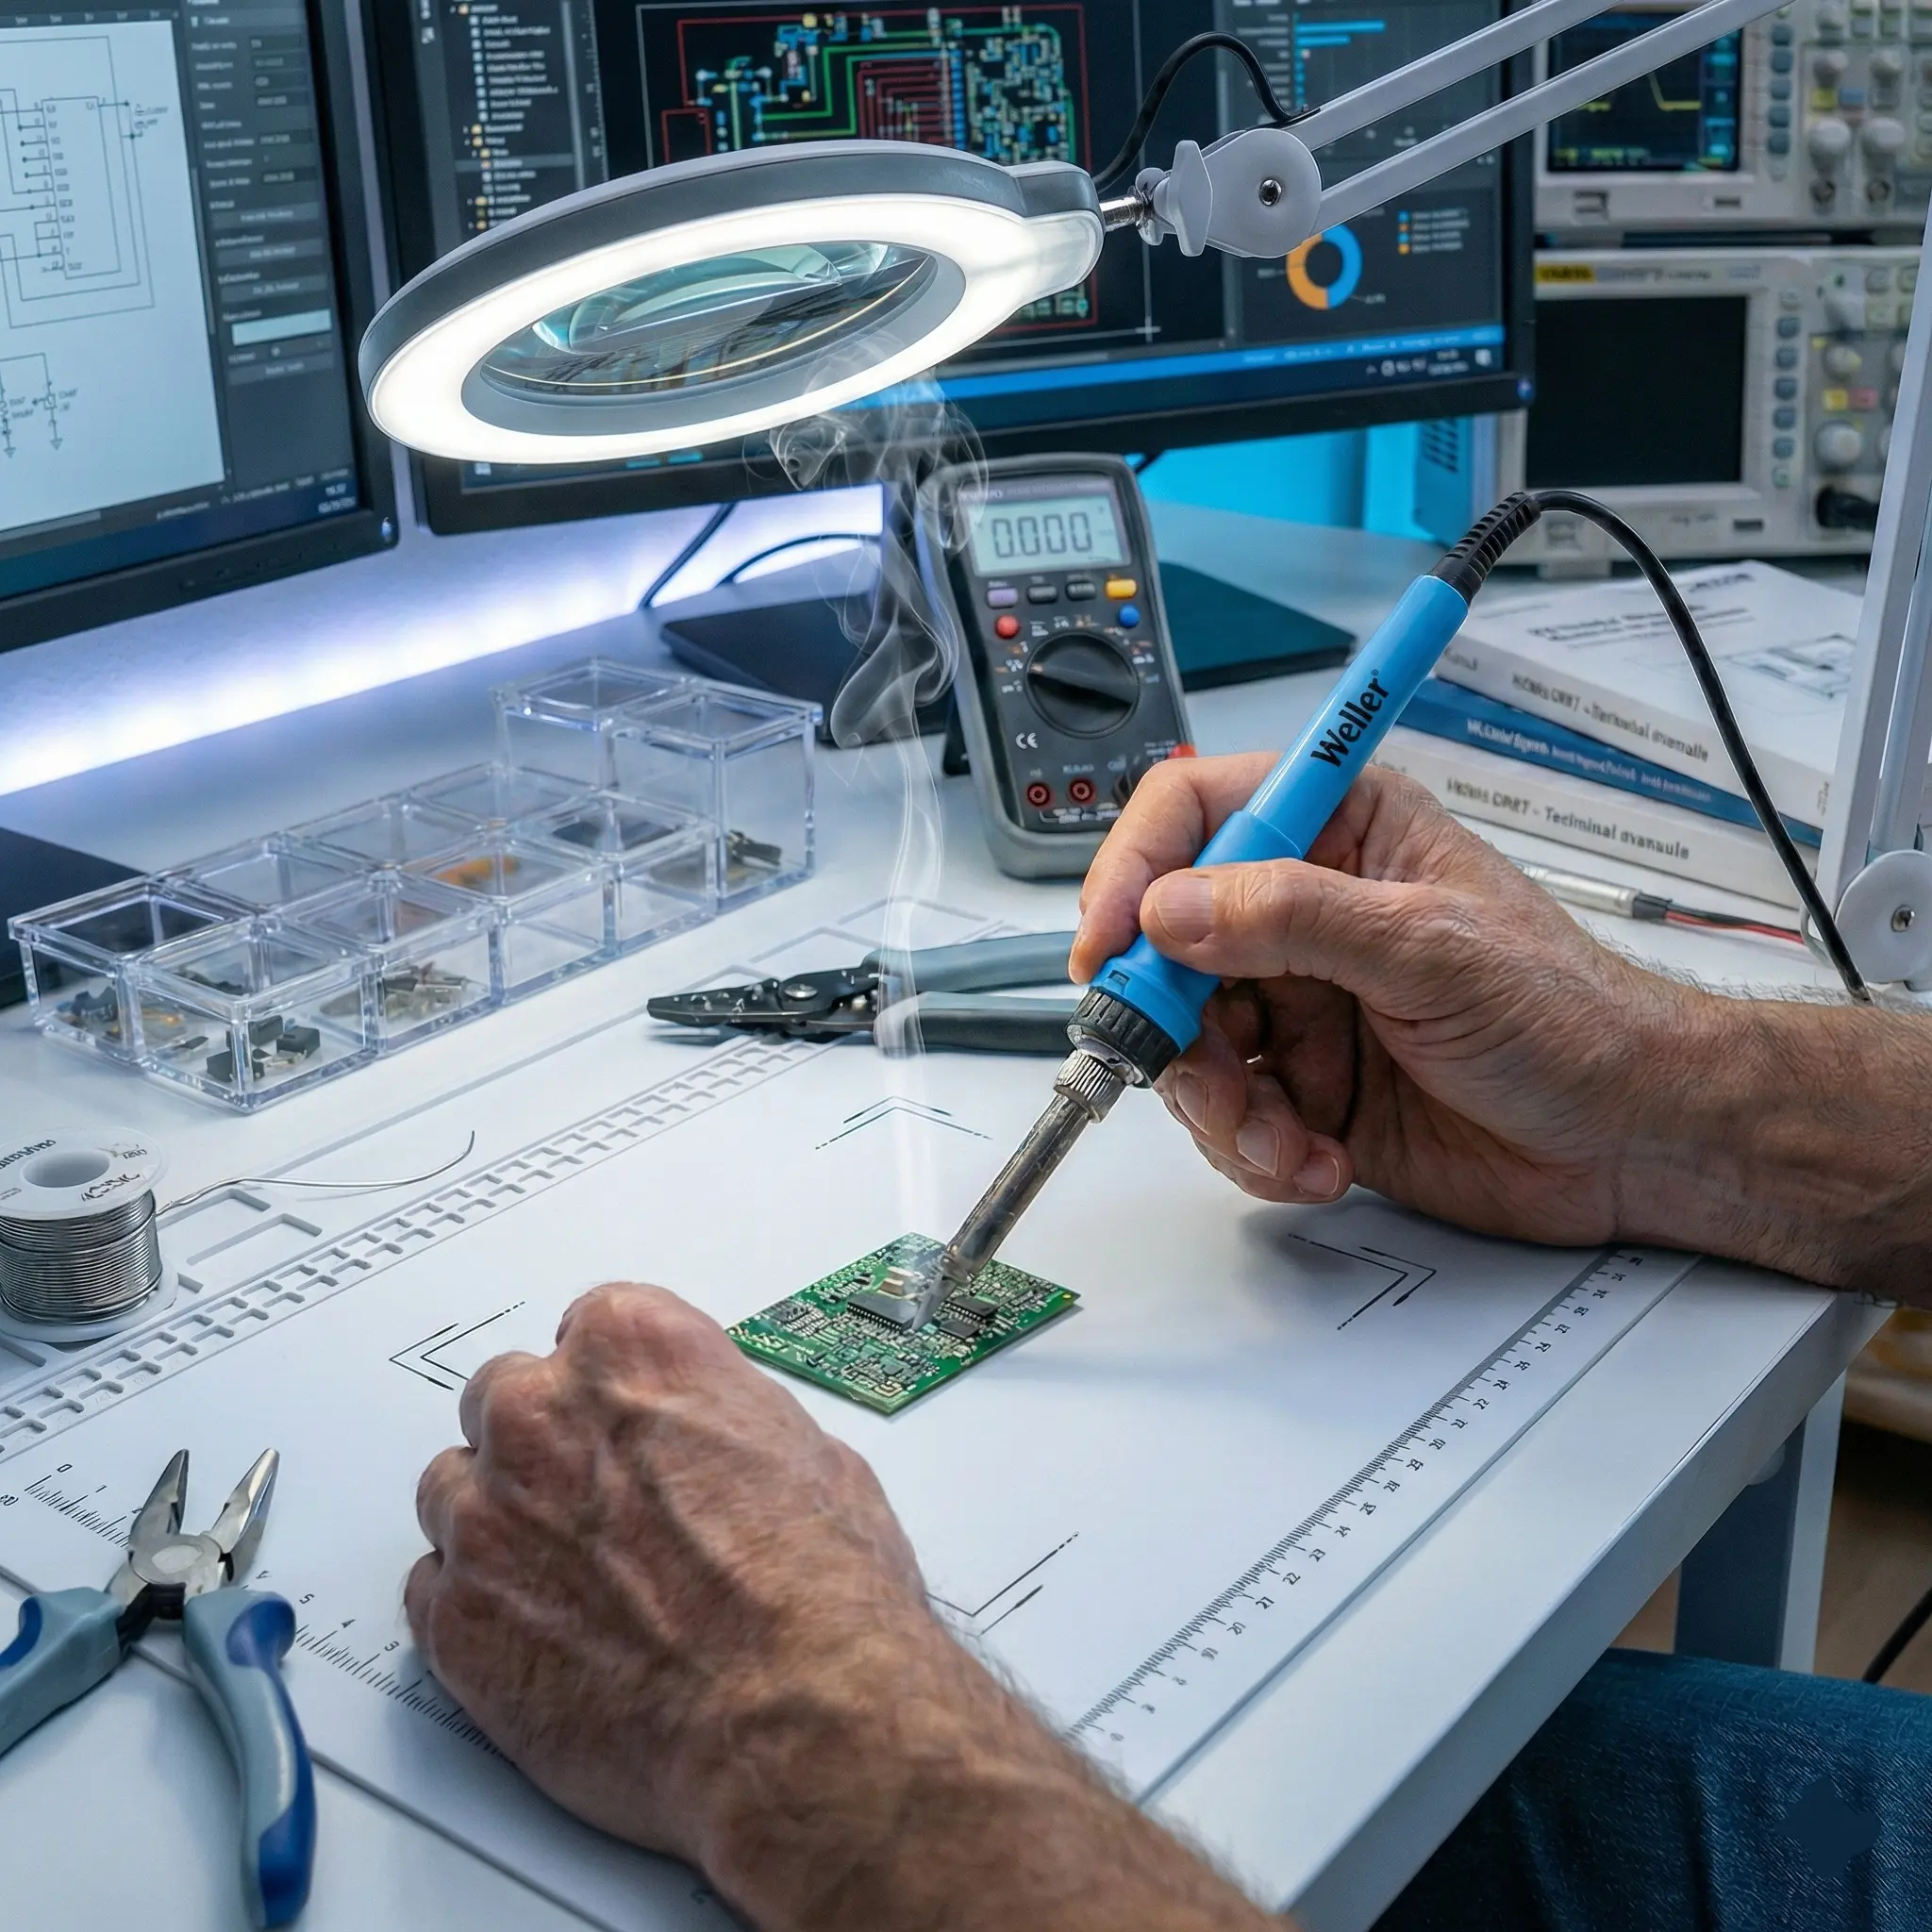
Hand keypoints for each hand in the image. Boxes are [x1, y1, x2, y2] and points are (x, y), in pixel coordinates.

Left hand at [407, 1282, 933, 1866]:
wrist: (793, 1718)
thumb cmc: (819, 1594)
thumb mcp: (808, 1451)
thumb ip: (723, 1421)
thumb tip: (712, 1443)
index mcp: (632, 1349)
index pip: (586, 1328)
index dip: (612, 1388)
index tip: (624, 1421)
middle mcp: (542, 1415)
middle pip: (503, 1400)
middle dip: (545, 1448)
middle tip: (600, 1507)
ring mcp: (486, 1518)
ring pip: (453, 1492)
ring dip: (499, 1524)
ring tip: (570, 1581)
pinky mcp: (453, 1621)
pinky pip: (432, 1591)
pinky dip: (478, 1612)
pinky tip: (545, 1638)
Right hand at [1072, 758, 1705, 1248]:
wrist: (1629, 1142)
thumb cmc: (1571, 1017)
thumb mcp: (1431, 948)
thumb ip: (1295, 918)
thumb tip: (1176, 908)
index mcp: (1343, 832)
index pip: (1198, 813)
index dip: (1137, 868)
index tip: (1113, 940)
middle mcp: (1306, 913)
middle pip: (1167, 942)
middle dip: (1169, 1020)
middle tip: (1195, 1068)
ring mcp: (1299, 1004)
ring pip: (1185, 1044)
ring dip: (1220, 1105)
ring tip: (1286, 1134)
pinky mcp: (1302, 1088)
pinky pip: (1227, 1117)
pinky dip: (1258, 1152)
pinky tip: (1322, 1159)